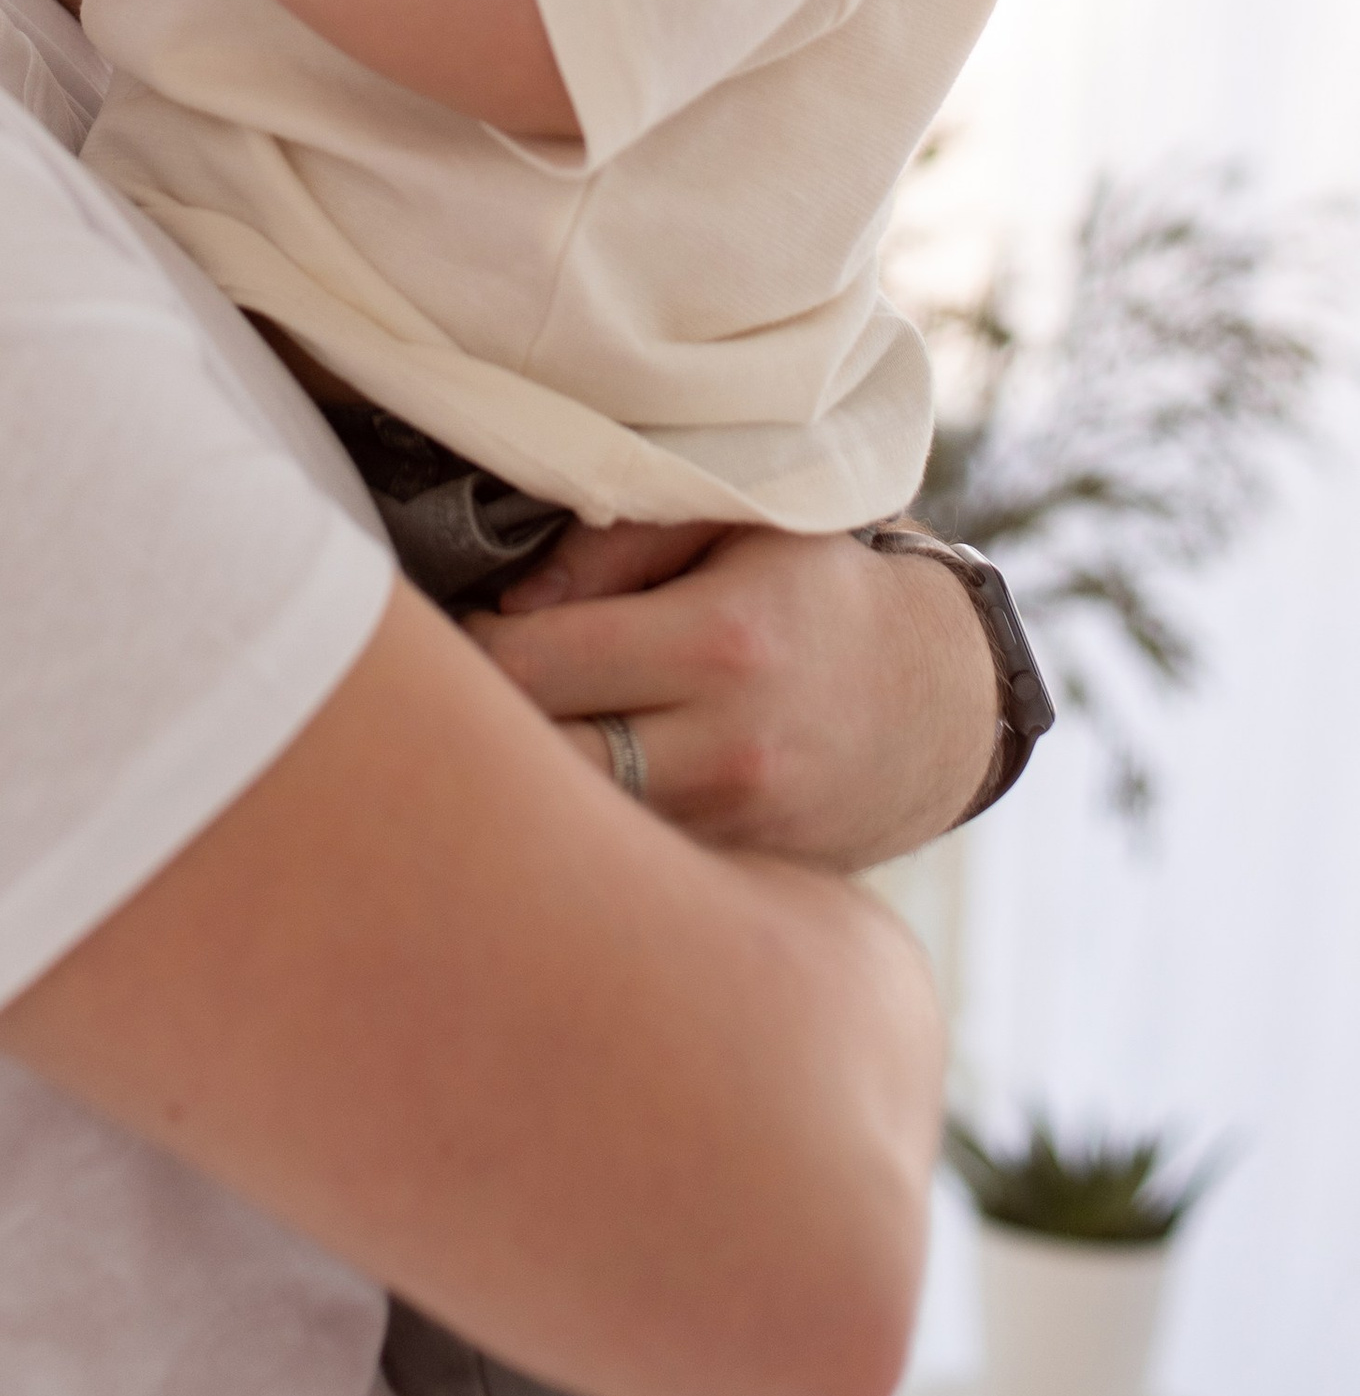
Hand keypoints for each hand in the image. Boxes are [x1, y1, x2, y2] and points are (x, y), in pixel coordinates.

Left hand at [466, 520, 997, 869]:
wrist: (940, 703)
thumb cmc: (819, 589)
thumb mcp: (743, 522)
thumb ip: (621, 538)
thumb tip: (509, 600)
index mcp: (718, 643)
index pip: (530, 664)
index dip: (469, 643)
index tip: (459, 621)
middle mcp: (726, 750)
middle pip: (537, 762)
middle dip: (478, 726)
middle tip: (454, 687)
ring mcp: (732, 826)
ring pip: (573, 824)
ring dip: (525, 783)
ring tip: (504, 733)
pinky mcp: (737, 873)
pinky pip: (623, 855)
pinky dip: (582, 825)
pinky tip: (566, 787)